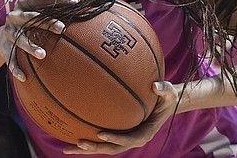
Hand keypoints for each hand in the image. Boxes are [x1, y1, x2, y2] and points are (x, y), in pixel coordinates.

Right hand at [0, 0, 78, 80]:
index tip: (75, 2)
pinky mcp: (4, 48)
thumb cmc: (27, 20)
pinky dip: (16, 68)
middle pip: (31, 18)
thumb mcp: (37, 7)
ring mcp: (8, 33)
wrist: (0, 37)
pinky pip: (10, 60)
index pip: (43, 0)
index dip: (58, 0)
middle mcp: (14, 17)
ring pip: (20, 40)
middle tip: (62, 28)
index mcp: (24, 4)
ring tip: (43, 55)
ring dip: (31, 47)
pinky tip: (25, 77)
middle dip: (46, 22)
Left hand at [63, 81, 178, 153]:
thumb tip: (156, 86)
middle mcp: (133, 139)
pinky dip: (89, 140)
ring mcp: (125, 138)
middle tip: (79, 143)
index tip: (101, 134)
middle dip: (96, 148)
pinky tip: (72, 136)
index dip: (115, 139)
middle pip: (112, 148)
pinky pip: (102, 140)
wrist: (164, 104)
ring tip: (68, 148)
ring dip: (87, 149)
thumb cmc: (166, 98)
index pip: (129, 140)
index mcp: (145, 134)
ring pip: (104, 147)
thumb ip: (164, 89)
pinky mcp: (119, 134)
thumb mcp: (168, 93)